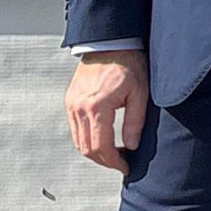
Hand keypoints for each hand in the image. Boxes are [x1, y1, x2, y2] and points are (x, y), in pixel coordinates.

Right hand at [66, 50, 149, 173]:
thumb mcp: (140, 94)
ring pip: (78, 140)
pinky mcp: (70, 101)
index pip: (100, 147)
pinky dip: (87, 139)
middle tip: (121, 164)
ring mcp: (72, 104)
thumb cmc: (129, 65)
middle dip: (104, 161)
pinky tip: (103, 139)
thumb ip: (135, 122)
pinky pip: (75, 128)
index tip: (125, 167)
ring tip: (114, 154)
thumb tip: (132, 145)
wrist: (109, 44)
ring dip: (94, 152)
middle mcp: (79, 108)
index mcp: (97, 107)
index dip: (113, 162)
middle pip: (86, 148)